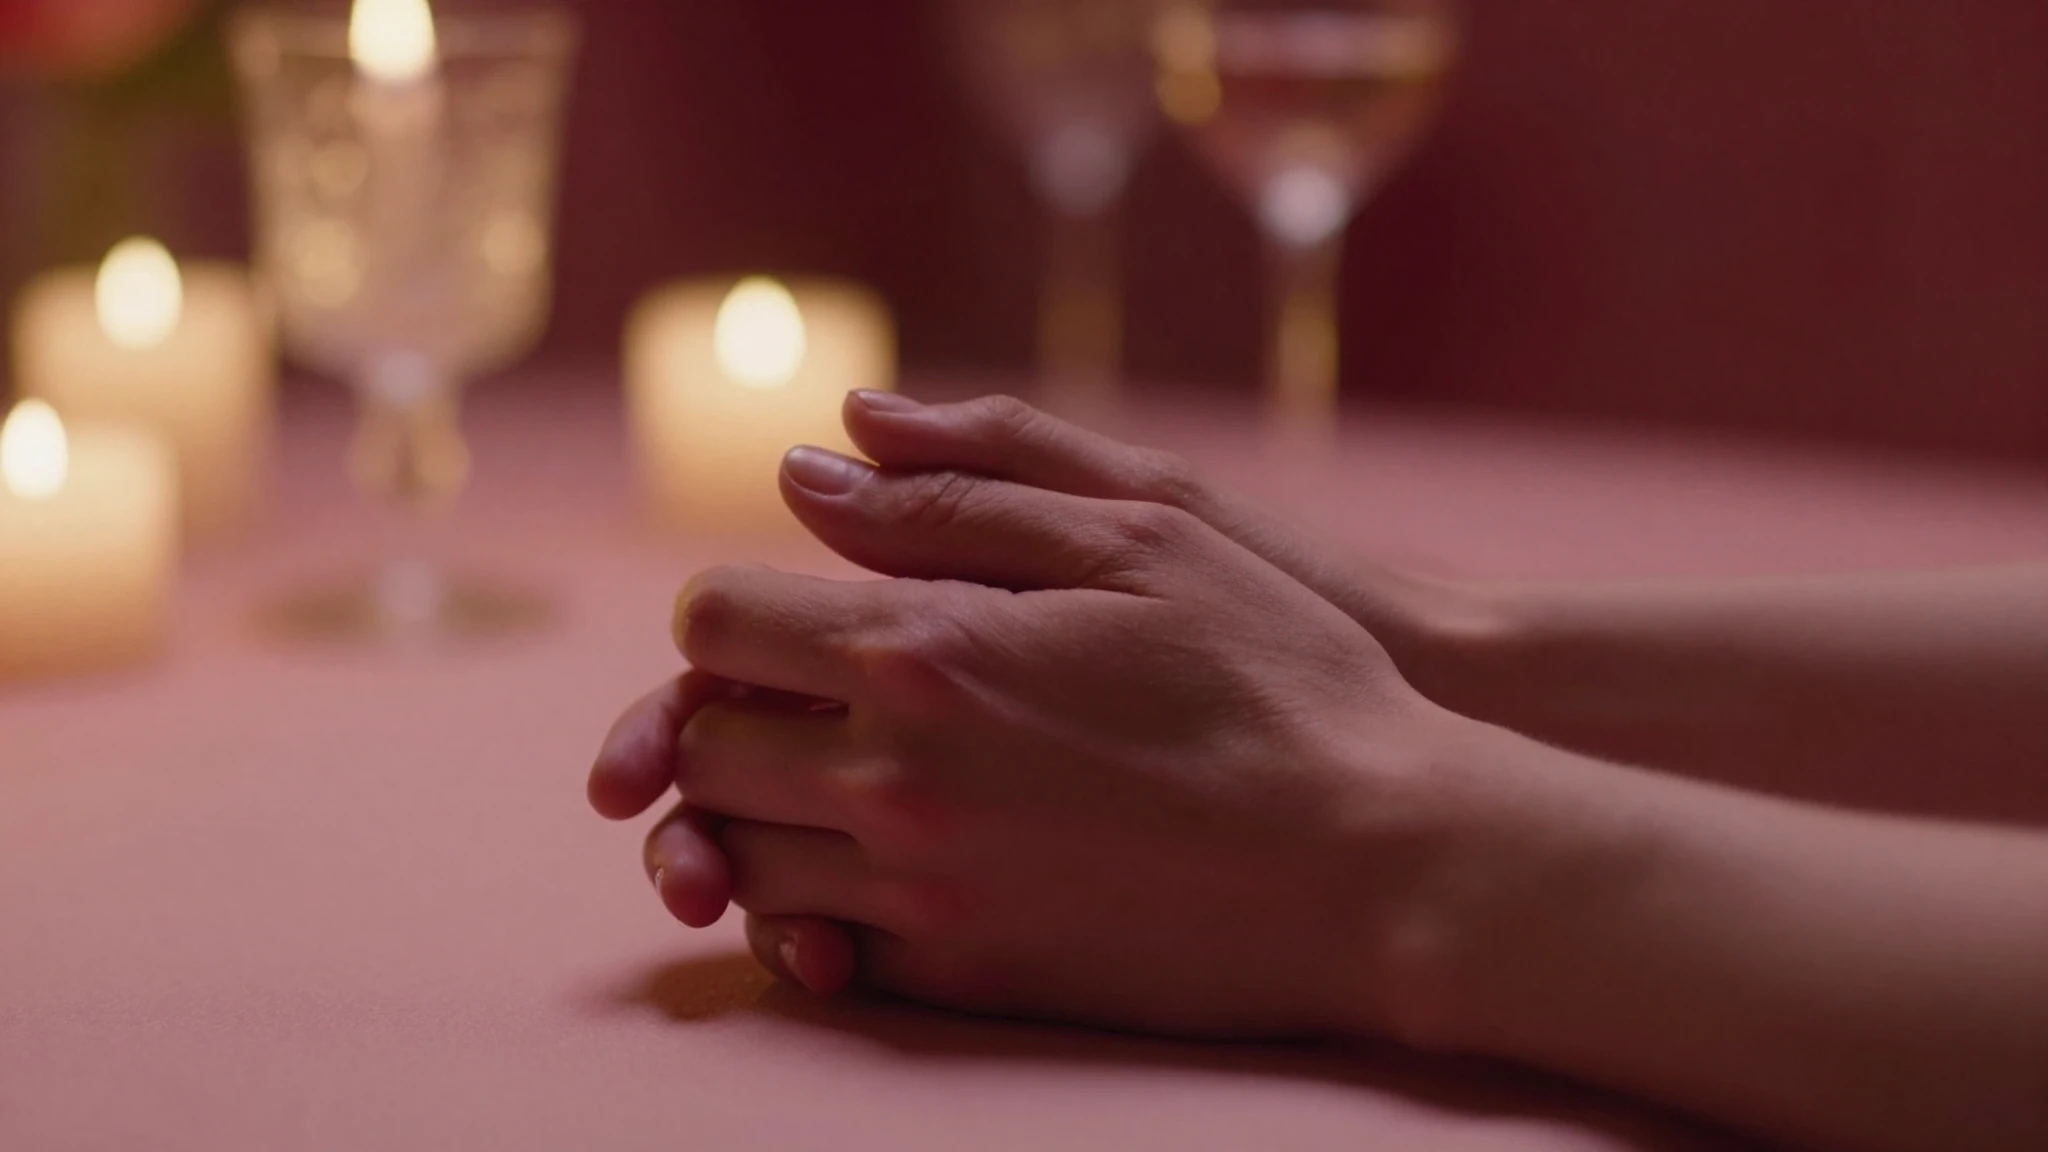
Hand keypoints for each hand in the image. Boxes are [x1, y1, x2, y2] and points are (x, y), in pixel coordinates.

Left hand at [592, 422, 1487, 1038]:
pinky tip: (875, 874)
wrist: (1384, 863)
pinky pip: (813, 954)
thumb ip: (956, 494)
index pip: (716, 622)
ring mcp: (926, 895)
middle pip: (703, 749)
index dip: (735, 611)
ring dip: (758, 815)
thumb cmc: (1281, 675)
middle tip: (803, 700)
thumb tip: (808, 465)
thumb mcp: (1146, 530)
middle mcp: (898, 780)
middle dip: (727, 713)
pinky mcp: (967, 979)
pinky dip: (809, 912)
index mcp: (928, 650)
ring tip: (836, 783)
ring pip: (741, 859)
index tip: (790, 615)